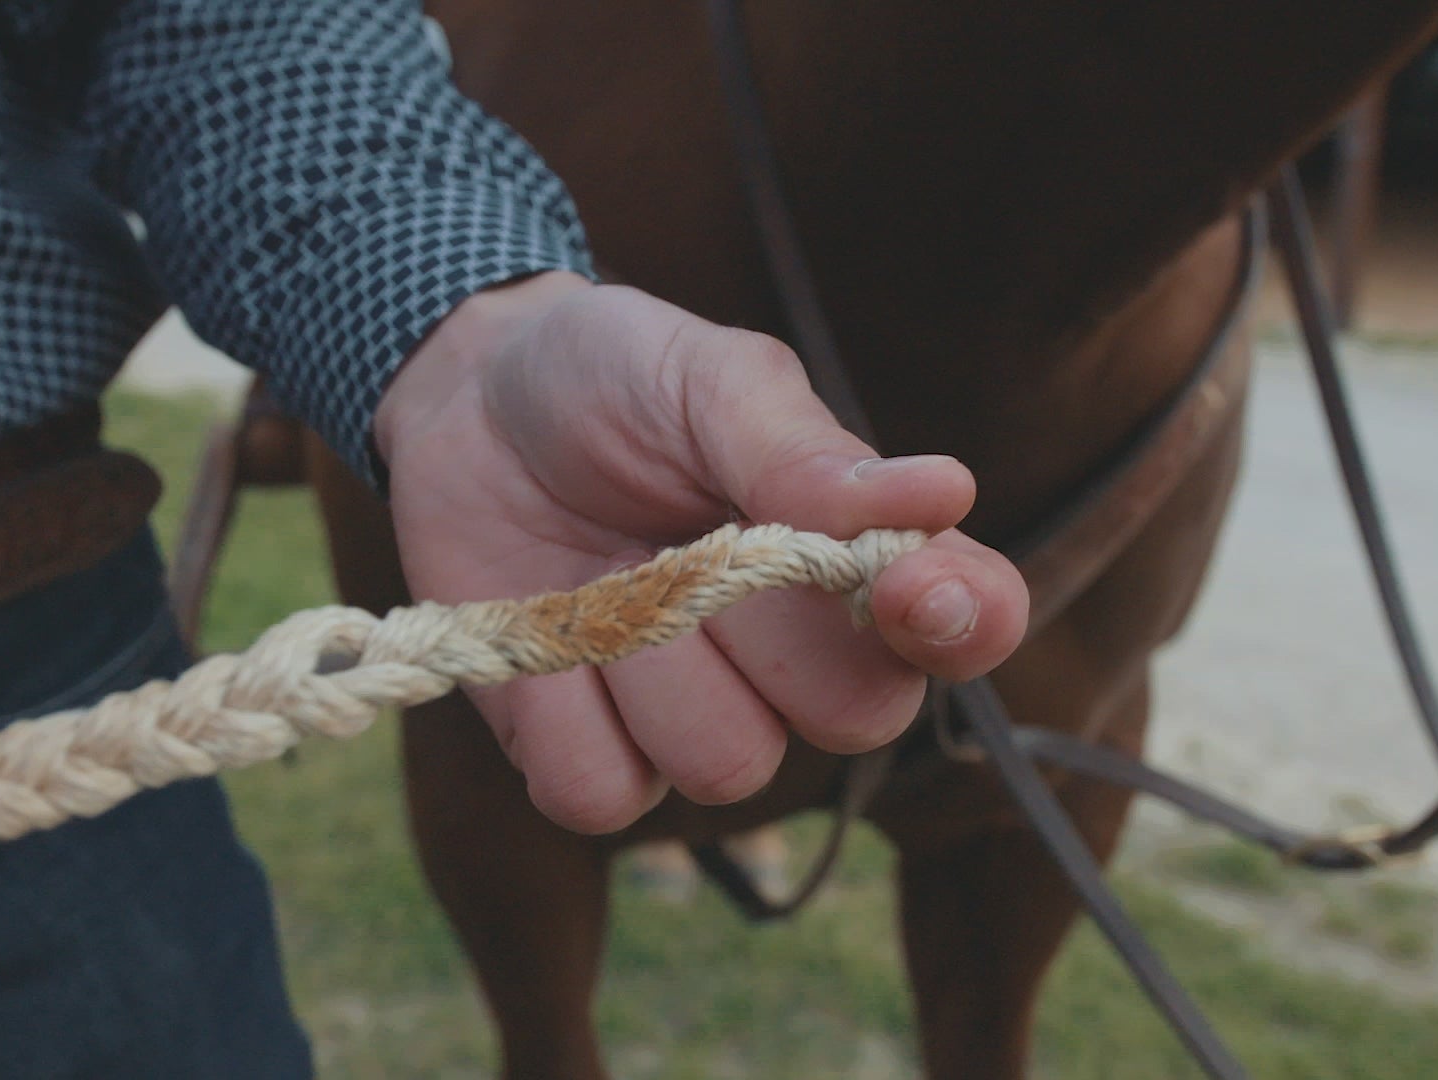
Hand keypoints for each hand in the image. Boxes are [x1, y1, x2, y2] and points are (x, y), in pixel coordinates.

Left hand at [374, 272, 1027, 832]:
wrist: (467, 396)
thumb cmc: (612, 375)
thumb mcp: (710, 381)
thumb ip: (805, 453)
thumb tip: (943, 492)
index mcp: (854, 553)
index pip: (970, 621)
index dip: (963, 624)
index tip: (907, 589)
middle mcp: (795, 652)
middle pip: (855, 716)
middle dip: (769, 637)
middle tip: (691, 542)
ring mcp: (692, 710)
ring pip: (726, 765)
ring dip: (650, 666)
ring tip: (603, 575)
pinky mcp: (586, 749)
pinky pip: (604, 795)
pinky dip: (560, 717)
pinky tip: (543, 633)